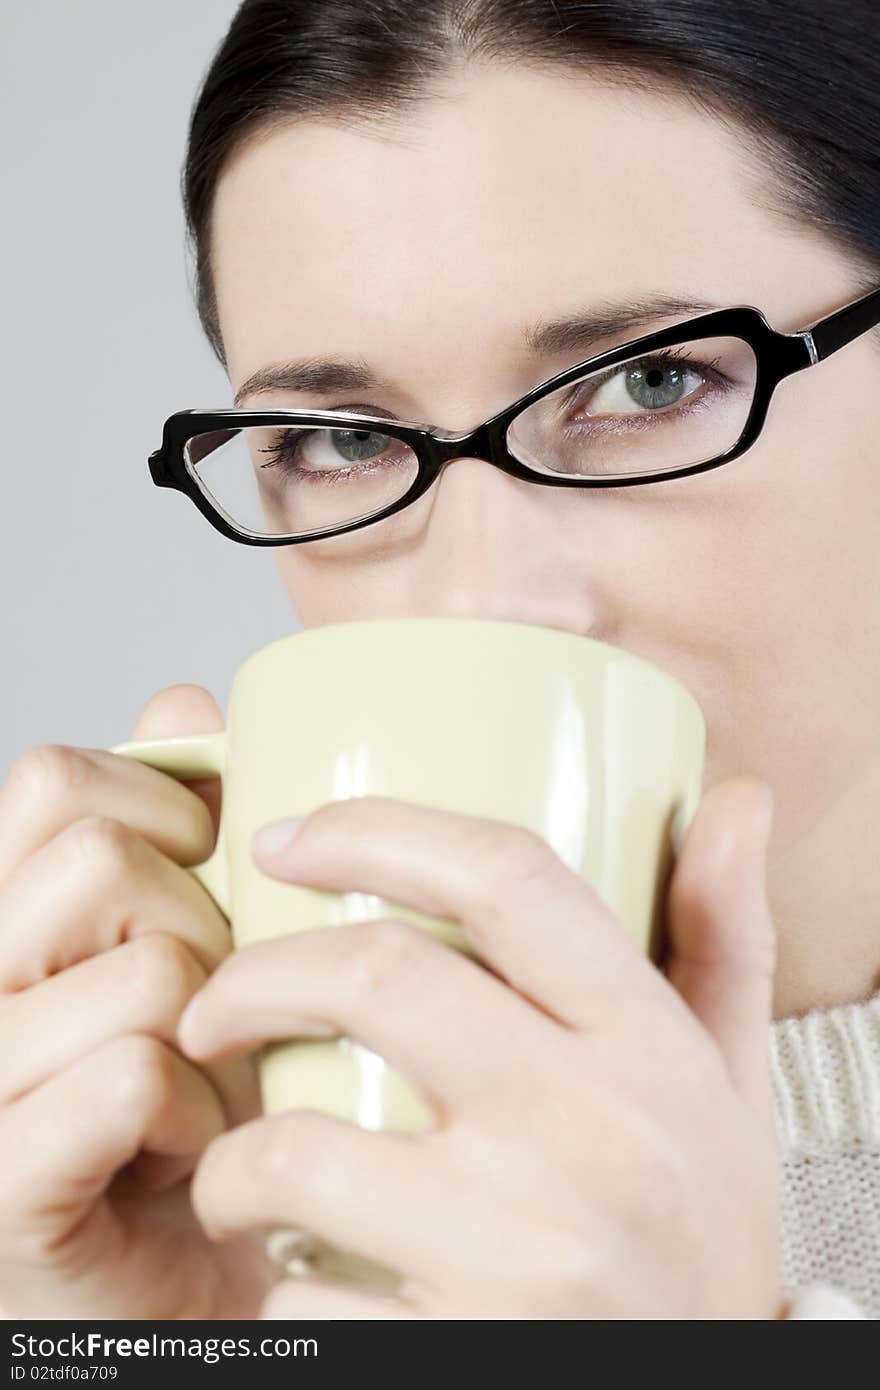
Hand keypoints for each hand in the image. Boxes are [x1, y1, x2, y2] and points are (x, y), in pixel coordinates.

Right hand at [0, 686, 273, 1318]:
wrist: (185, 1294)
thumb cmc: (195, 1110)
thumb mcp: (189, 946)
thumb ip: (175, 823)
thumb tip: (184, 703)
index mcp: (3, 919)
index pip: (55, 779)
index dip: (166, 812)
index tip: (207, 886)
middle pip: (98, 859)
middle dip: (198, 926)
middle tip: (205, 1010)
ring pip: (141, 969)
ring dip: (213, 1036)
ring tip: (207, 1091)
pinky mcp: (3, 1187)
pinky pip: (127, 1076)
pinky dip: (191, 1116)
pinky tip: (186, 1157)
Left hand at [178, 777, 785, 1319]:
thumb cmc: (701, 1237)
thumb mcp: (732, 1088)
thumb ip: (725, 941)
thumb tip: (735, 797)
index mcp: (649, 1047)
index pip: (507, 879)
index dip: (376, 830)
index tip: (287, 837)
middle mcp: (596, 1133)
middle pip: (378, 978)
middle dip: (254, 977)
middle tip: (210, 1007)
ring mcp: (530, 1251)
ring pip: (300, 1150)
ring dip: (229, 1158)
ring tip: (234, 1169)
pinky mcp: (464, 1351)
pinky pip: (302, 1300)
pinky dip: (267, 1287)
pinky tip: (288, 1279)